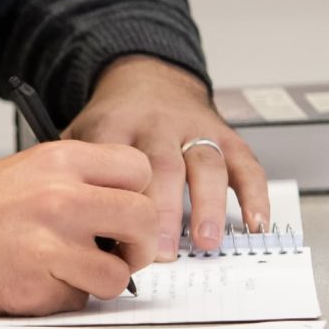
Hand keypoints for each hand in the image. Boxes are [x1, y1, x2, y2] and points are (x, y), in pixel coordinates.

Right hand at [0, 141, 157, 314]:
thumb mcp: (26, 171)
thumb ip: (79, 181)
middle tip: (119, 252)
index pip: (139, 168)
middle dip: (138, 244)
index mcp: (60, 160)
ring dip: (101, 281)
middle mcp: (60, 197)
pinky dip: (63, 299)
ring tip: (71, 272)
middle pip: (143, 218)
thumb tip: (127, 207)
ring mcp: (50, 243)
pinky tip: (36, 282)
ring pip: (119, 273)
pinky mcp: (37, 286)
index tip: (126, 209)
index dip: (138, 194)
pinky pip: (79, 301)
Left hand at [66, 56, 269, 257]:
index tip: (116, 238)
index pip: (116, 160)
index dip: (119, 199)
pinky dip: (255, 195)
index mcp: (115, 124)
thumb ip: (76, 177)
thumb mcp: (79, 136)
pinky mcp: (224, 135)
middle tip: (162, 250)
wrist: (145, 78)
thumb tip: (73, 237)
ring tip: (206, 242)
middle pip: (163, 164)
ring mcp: (194, 128)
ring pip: (206, 164)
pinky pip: (245, 163)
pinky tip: (255, 223)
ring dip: (209, 205)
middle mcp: (157, 124)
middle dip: (164, 210)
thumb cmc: (112, 122)